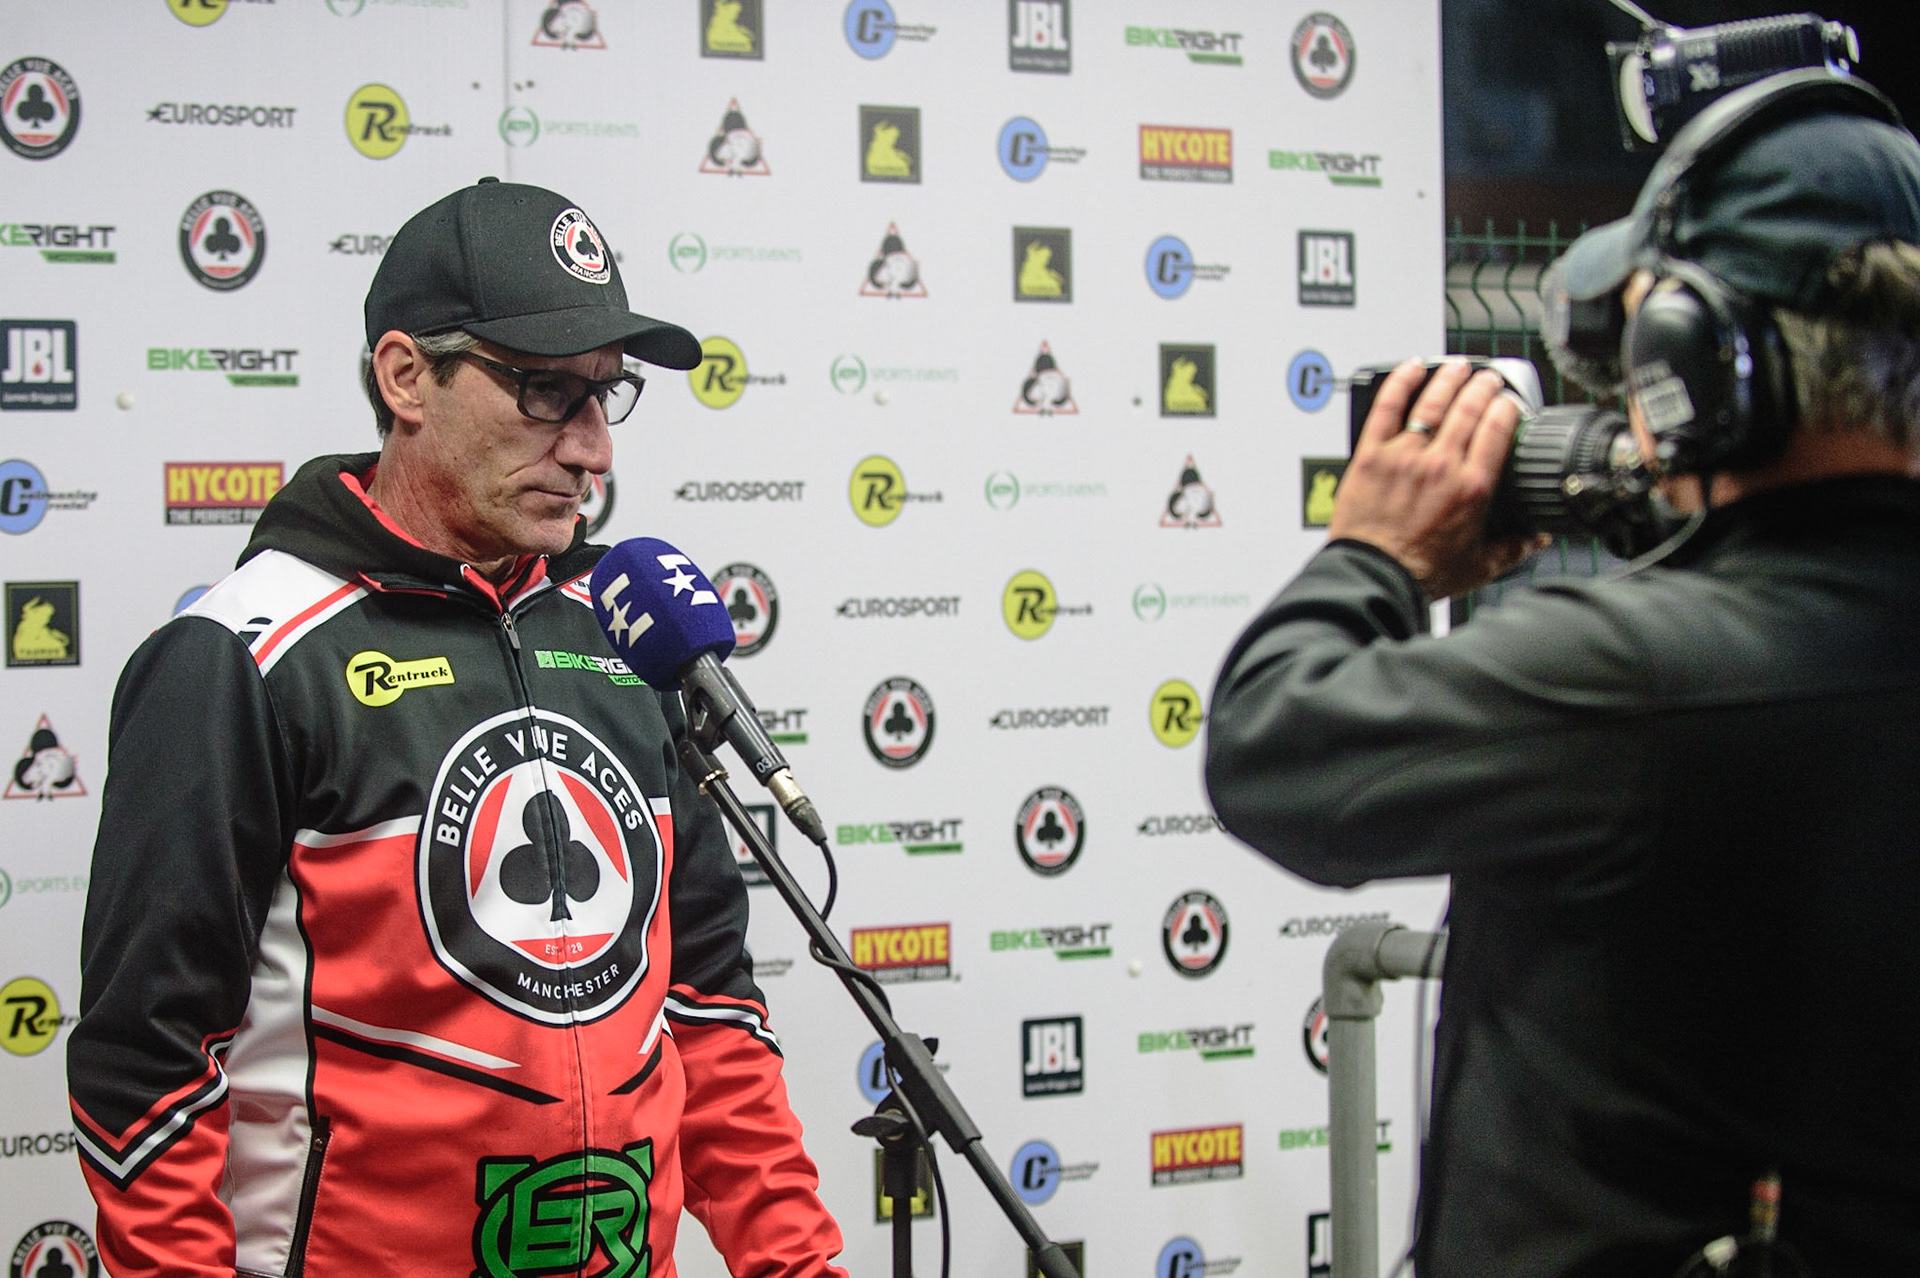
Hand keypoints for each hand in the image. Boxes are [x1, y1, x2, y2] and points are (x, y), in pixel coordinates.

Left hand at [1329, 358, 1546, 598]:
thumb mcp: (1479, 566)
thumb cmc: (1420, 573)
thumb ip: (1513, 548)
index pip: (1498, 429)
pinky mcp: (1371, 454)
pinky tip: (1411, 367)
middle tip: (1489, 379)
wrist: (1374, 576)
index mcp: (1471, 487)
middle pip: (1468, 408)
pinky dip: (1400, 382)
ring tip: (1459, 367)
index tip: (1510, 403)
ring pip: (1432, 402)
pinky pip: (1387, 407)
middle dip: (1483, 386)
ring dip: (1449, 378)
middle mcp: (1440, 465)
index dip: (1507, 407)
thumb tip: (1536, 539)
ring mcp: (1405, 455)